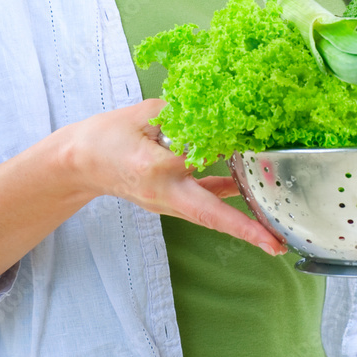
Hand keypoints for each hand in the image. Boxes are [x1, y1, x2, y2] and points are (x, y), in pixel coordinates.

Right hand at [65, 99, 285, 255]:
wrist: (79, 162)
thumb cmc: (107, 135)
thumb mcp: (143, 113)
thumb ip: (181, 113)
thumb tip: (217, 112)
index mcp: (156, 167)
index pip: (202, 169)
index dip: (229, 166)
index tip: (257, 185)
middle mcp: (164, 193)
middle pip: (210, 215)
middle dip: (245, 231)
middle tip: (277, 244)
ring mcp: (165, 203)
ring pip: (208, 214)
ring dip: (240, 223)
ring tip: (272, 230)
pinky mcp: (167, 201)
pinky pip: (200, 203)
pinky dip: (223, 197)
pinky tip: (244, 189)